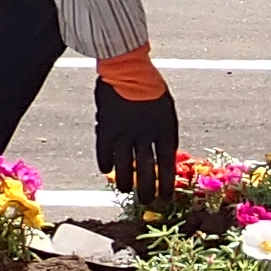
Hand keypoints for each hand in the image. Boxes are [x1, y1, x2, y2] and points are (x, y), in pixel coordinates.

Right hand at [93, 47, 178, 202]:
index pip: (166, 166)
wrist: (128, 68)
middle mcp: (145, 136)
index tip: (165, 200)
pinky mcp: (106, 128)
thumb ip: (164, 134)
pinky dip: (105, 164)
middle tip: (146, 202)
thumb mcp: (166, 111)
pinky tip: (106, 171)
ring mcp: (124, 133)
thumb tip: (164, 158)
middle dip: (147, 191)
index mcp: (164, 130)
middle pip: (146, 172)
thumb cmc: (151, 88)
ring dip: (125, 182)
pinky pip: (104, 153)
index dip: (166, 185)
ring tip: (126, 190)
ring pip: (123, 167)